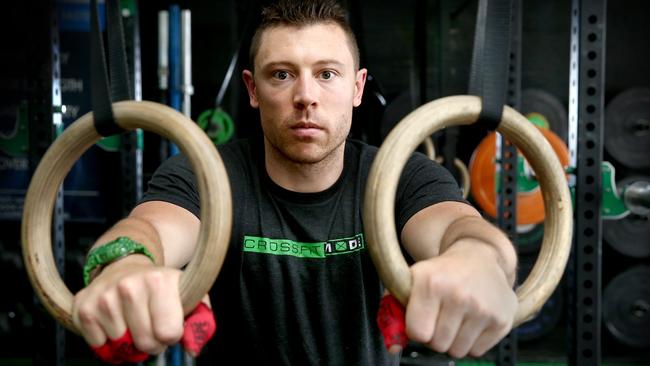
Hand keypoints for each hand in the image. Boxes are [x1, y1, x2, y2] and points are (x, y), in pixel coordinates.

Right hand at [72, 254, 184, 358]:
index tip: (169, 326)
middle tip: (151, 328)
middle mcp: (130, 286)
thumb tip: (193, 348)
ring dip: (129, 342)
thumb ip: (199, 319)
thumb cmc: (160, 287)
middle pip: (145, 343)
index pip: (168, 333)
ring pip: (122, 345)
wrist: (125, 268)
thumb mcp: (186, 294)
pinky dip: (108, 342)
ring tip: (133, 322)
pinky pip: (98, 345)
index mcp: (160, 281)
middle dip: (151, 343)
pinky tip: (115, 323)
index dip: (171, 336)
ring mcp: (104, 296)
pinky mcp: (84, 307)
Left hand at [405, 239, 516, 357]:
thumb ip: (395, 311)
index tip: (422, 318)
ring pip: (457, 351)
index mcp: (431, 283)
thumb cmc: (442, 273)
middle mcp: (458, 295)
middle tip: (441, 316)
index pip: (417, 332)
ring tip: (457, 317)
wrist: (479, 256)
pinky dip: (472, 342)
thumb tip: (393, 347)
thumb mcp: (413, 280)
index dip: (417, 329)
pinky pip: (476, 352)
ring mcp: (483, 308)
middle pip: (437, 345)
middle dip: (435, 335)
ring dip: (454, 340)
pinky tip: (472, 320)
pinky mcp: (502, 320)